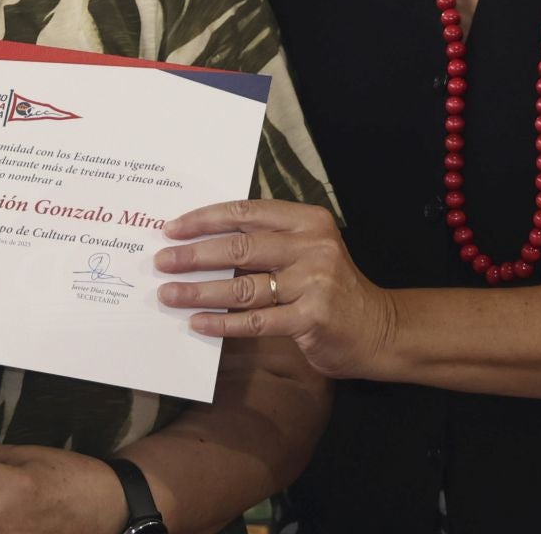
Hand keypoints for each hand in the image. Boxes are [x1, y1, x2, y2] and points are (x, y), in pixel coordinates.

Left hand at [155, 199, 395, 380]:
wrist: (378, 329)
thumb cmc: (329, 287)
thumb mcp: (306, 251)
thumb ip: (265, 242)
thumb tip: (200, 243)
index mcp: (307, 221)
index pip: (245, 212)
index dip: (204, 219)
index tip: (171, 229)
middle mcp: (312, 246)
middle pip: (239, 247)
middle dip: (193, 255)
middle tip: (161, 262)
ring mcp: (314, 283)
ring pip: (242, 286)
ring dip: (199, 291)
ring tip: (169, 294)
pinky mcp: (311, 318)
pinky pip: (256, 320)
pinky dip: (222, 323)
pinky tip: (197, 323)